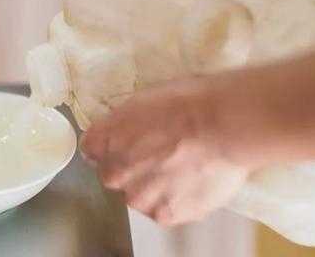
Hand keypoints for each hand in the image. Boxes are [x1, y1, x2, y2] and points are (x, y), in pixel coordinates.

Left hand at [81, 79, 248, 225]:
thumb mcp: (142, 101)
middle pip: (114, 175)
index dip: (113, 146)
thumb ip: (123, 124)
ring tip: (183, 170)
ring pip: (140, 197)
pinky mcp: (165, 215)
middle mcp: (114, 173)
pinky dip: (177, 201)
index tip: (129, 143)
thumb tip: (124, 132)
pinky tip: (193, 183)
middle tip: (162, 157)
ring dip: (155, 188)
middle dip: (132, 169)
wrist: (221, 126)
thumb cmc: (187, 103)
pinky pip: (166, 211)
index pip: (92, 150)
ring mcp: (139, 197)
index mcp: (103, 140)